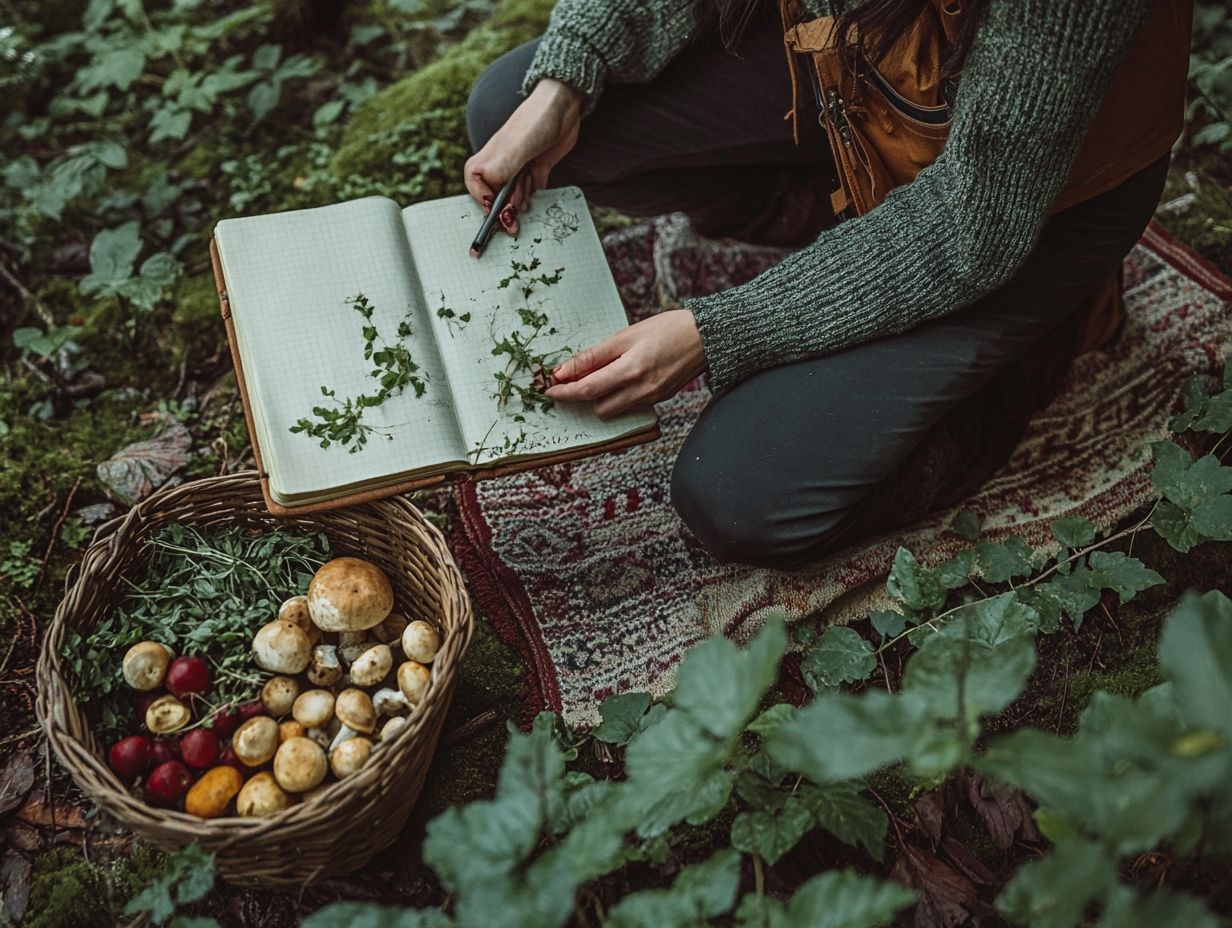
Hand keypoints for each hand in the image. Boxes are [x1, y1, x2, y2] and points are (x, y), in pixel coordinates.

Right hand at [464, 78, 583, 236]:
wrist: (563, 106)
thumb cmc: (534, 122)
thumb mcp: (515, 150)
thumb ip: (501, 173)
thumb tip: (492, 198)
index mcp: (486, 162)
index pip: (477, 192)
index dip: (485, 207)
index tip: (498, 215)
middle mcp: (500, 167)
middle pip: (497, 199)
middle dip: (506, 213)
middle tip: (514, 226)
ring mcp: (519, 169)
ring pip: (516, 198)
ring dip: (521, 204)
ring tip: (527, 197)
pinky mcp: (537, 169)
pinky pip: (533, 192)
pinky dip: (535, 198)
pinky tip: (538, 194)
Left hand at [544, 310, 706, 418]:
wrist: (707, 337)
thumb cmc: (667, 328)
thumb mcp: (625, 336)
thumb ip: (593, 356)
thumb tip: (563, 370)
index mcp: (631, 371)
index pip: (587, 390)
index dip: (564, 392)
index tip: (548, 389)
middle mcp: (642, 391)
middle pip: (598, 407)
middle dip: (582, 397)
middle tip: (570, 380)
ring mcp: (653, 398)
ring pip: (613, 410)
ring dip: (600, 397)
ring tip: (598, 375)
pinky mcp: (661, 400)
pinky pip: (630, 405)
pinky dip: (619, 395)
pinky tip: (621, 377)